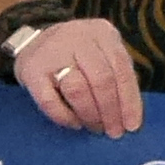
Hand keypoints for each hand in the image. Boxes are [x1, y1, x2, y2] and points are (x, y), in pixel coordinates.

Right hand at [14, 19, 145, 135]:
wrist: (32, 44)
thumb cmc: (76, 55)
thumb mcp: (101, 53)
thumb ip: (116, 76)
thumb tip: (130, 116)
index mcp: (101, 32)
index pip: (121, 67)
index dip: (129, 100)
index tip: (132, 125)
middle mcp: (78, 37)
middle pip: (101, 79)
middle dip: (111, 111)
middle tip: (113, 131)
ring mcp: (52, 52)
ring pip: (78, 89)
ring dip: (90, 114)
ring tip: (96, 128)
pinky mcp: (31, 70)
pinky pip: (50, 101)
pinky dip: (65, 116)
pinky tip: (75, 124)